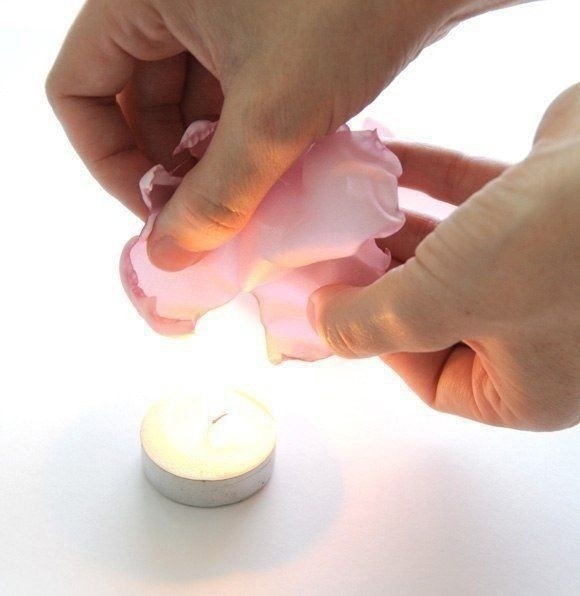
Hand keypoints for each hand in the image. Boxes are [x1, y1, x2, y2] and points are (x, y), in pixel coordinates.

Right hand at [46, 0, 501, 270]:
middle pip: (131, 103)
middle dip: (164, 168)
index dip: (106, 161)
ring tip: (240, 201)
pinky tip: (264, 173)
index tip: (152, 210)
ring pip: (183, 104)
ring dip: (205, 161)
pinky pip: (224, 94)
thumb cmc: (353, 8)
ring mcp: (214, 12)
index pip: (77, 88)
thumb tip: (168, 257)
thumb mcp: (273, 115)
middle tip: (201, 219)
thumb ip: (216, 195)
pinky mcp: (257, 29)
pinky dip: (238, 139)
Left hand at [310, 84, 579, 430]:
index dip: (376, 344)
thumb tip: (324, 323)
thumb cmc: (558, 251)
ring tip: (350, 207)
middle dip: (380, 280)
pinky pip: (473, 200)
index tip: (337, 305)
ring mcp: (542, 267)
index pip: (429, 379)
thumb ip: (373, 322)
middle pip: (432, 314)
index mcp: (525, 384)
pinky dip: (428, 182)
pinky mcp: (543, 205)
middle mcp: (536, 332)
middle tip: (333, 250)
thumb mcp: (442, 302)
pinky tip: (387, 160)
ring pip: (450, 255)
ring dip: (399, 228)